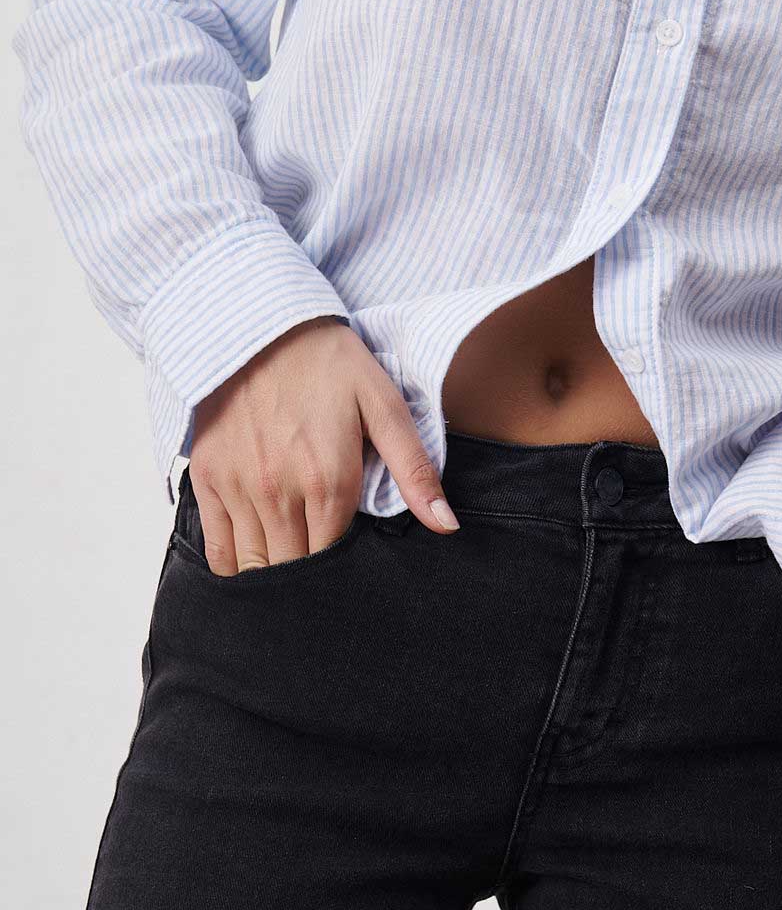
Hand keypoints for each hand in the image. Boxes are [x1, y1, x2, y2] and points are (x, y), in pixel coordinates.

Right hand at [187, 315, 458, 574]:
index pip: (336, 564)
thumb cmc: (330, 365)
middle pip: (296, 572)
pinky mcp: (207, 478)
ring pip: (256, 568)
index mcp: (329, 484)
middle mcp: (280, 494)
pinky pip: (218, 549)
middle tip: (325, 583)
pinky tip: (255, 563)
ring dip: (275, 577)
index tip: (355, 573)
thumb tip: (446, 526)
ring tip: (294, 575)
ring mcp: (239, 488)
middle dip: (312, 584)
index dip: (345, 575)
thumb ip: (414, 471)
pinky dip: (235, 566)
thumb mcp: (384, 407)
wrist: (260, 325)